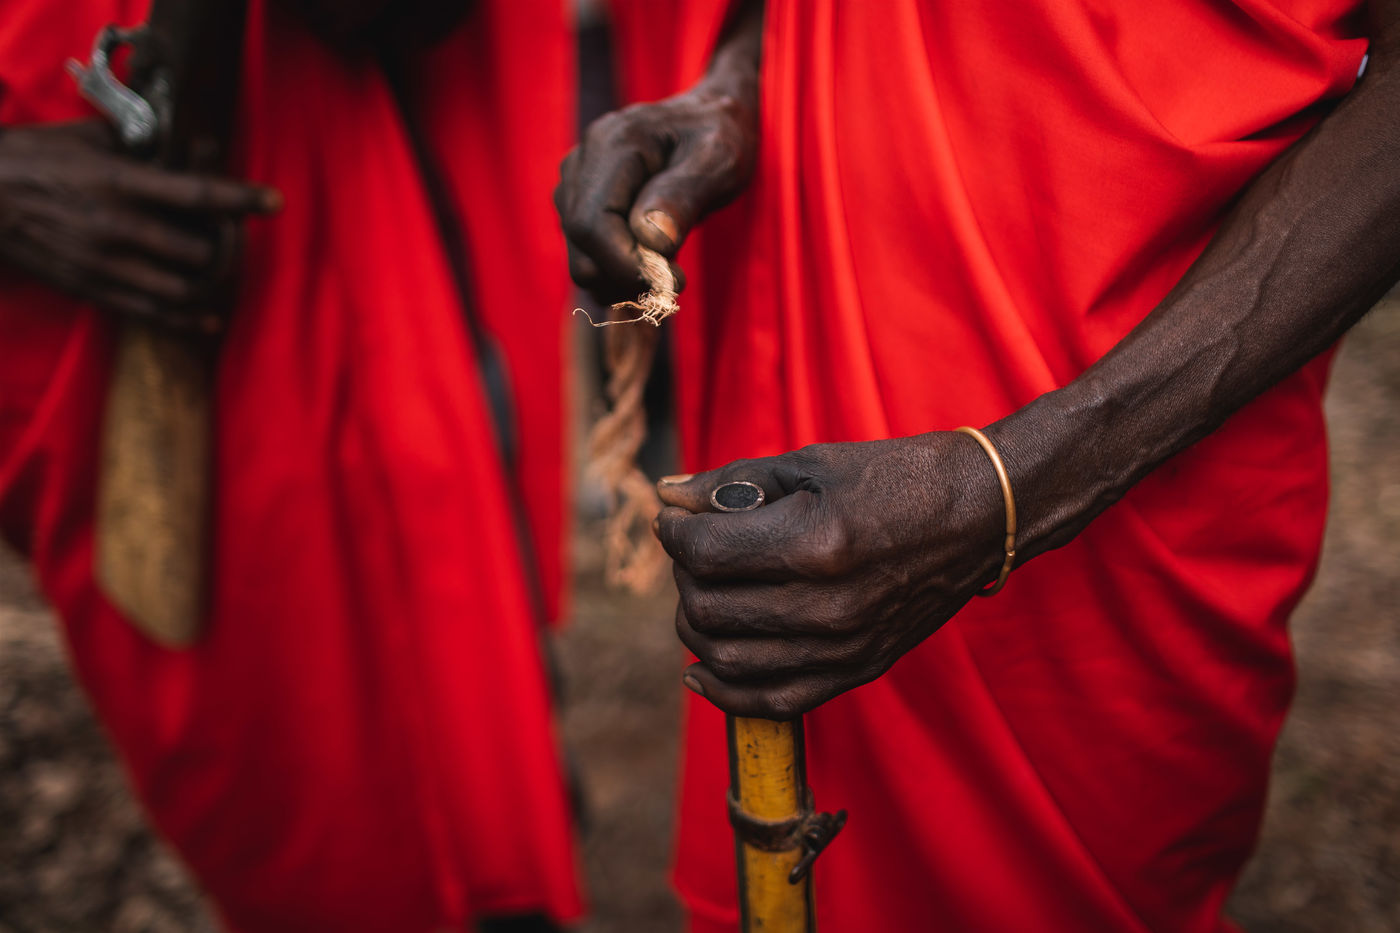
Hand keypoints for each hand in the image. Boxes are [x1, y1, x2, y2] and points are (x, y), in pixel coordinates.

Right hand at [0, 121, 280, 331]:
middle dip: (227, 247)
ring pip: (181, 288)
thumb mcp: (84, 138)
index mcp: (118, 181)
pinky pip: (149, 313)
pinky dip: (185, 319)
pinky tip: (208, 317)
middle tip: (237, 238)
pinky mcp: (90, 287)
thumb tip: (179, 144)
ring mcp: (104, 262)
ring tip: (223, 272)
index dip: (240, 198)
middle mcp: (117, 225)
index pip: (195, 193)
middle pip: (199, 250)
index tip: (275, 202)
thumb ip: (137, 144)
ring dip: (211, 283)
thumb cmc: (29, 158)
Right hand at [555, 75, 758, 304]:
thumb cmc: (721, 135)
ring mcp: (574, 185)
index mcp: (612, 145)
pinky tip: (653, 257)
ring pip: (581, 260)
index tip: (675, 279)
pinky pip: (588, 257)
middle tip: (677, 277)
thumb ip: (683, 196)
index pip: (592, 224)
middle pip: (580, 247)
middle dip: (627, 277)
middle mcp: (581, 163)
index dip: (625, 265)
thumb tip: (650, 240)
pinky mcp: (578, 204)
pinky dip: (619, 273)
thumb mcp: (720, 160)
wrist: (709, 118)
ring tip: (669, 264)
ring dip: (624, 280)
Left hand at [653, 433, 1008, 718]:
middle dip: (683, 575)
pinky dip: (727, 692)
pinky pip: (773, 700)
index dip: (673, 532)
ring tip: (702, 595)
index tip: (673, 518)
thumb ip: (735, 483)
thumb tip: (668, 494)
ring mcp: (844, 646)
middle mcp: (827, 605)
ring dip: (696, 628)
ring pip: (728, 659)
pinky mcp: (858, 669)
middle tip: (693, 549)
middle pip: (708, 608)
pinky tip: (701, 671)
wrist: (982, 515)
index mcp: (815, 543)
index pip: (704, 553)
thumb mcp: (813, 464)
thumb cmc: (899, 477)